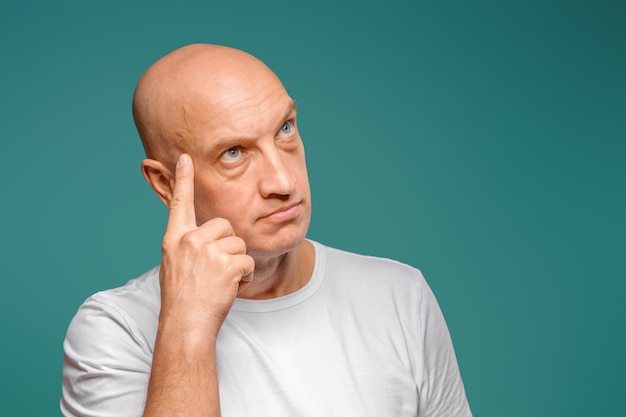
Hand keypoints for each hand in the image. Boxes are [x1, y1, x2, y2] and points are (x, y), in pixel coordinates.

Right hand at [158, 153, 254, 337]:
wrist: (185, 324)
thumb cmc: (182, 299)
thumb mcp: (175, 265)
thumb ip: (187, 245)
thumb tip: (204, 236)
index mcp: (174, 239)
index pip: (179, 203)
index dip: (183, 179)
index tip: (185, 158)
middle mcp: (189, 240)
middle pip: (224, 226)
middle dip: (228, 246)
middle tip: (216, 270)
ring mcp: (208, 251)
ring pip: (238, 244)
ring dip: (236, 264)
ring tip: (220, 282)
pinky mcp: (226, 263)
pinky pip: (247, 262)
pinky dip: (244, 277)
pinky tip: (230, 288)